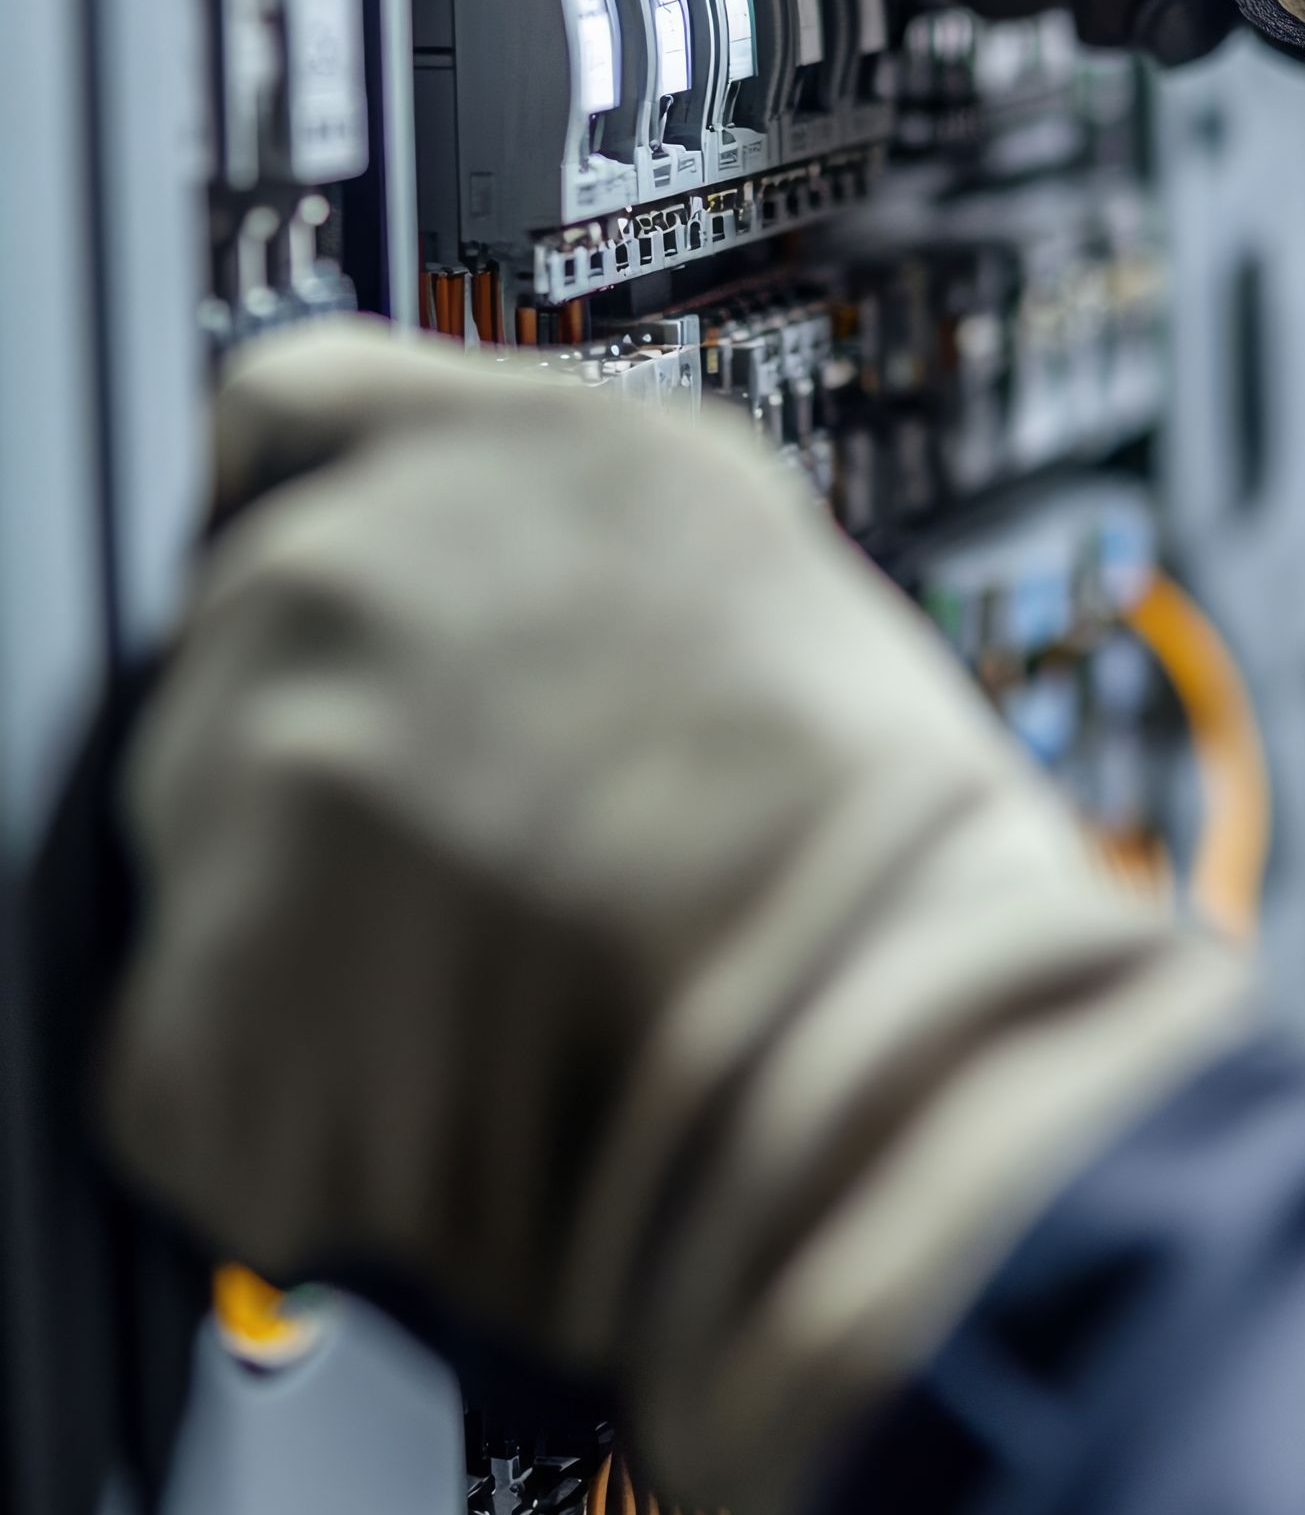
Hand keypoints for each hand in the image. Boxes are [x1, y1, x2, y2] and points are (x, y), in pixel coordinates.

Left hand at [103, 321, 1248, 1514]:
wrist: (900, 1054)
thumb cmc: (892, 852)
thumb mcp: (756, 584)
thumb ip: (569, 557)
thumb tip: (486, 608)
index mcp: (510, 452)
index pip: (283, 414)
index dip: (292, 516)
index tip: (328, 611)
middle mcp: (353, 570)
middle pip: (236, 650)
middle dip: (334, 754)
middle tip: (479, 862)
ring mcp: (262, 767)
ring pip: (210, 847)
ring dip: (316, 922)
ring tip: (504, 994)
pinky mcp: (207, 987)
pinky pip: (194, 1043)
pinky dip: (293, 1095)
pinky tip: (455, 1100)